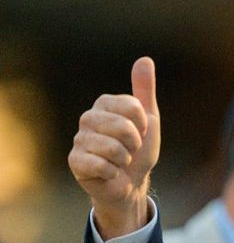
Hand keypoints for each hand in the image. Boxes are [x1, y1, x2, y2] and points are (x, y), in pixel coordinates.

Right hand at [68, 56, 160, 238]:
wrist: (131, 183)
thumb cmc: (139, 150)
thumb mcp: (149, 119)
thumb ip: (144, 90)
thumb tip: (144, 59)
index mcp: (105, 104)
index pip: (133, 107)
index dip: (144, 125)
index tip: (141, 132)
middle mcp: (88, 118)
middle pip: (122, 127)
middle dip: (135, 143)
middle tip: (131, 150)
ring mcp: (79, 139)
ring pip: (112, 147)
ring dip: (124, 159)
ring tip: (120, 161)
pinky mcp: (75, 161)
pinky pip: (100, 164)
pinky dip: (113, 172)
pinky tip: (109, 172)